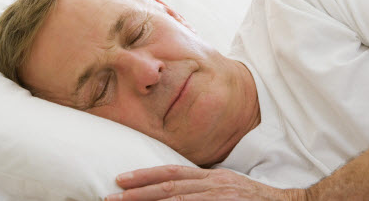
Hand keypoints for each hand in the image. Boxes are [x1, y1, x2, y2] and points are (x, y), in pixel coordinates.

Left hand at [105, 165, 306, 200]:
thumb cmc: (257, 200)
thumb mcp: (228, 188)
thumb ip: (205, 189)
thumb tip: (177, 191)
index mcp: (213, 176)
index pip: (173, 171)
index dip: (146, 174)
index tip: (122, 179)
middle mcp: (215, 184)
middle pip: (170, 185)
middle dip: (138, 192)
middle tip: (111, 196)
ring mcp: (222, 198)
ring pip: (178, 200)